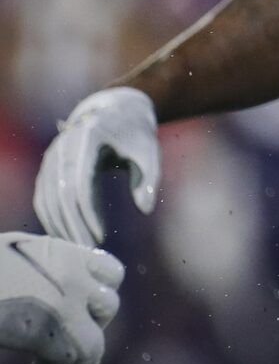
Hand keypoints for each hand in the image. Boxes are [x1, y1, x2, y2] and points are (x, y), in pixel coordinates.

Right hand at [0, 232, 123, 363]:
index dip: (104, 291)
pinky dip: (58, 363)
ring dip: (81, 350)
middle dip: (94, 322)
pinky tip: (40, 360)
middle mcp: (71, 276)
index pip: (112, 272)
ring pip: (96, 338)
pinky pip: (69, 357)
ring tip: (55, 354)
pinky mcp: (45, 333)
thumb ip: (42, 262)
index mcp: (61, 252)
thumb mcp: (15, 250)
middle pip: (109, 306)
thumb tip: (50, 280)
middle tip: (70, 330)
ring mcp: (62, 305)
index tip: (90, 304)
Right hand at [34, 88, 159, 246]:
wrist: (116, 111)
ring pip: (47, 199)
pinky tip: (68, 236)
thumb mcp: (149, 150)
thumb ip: (149, 177)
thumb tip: (145, 208)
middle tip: (87, 253)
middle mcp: (62, 147)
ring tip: (79, 250)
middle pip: (60, 195)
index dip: (87, 215)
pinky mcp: (48, 167)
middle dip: (72, 227)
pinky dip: (53, 219)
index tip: (101, 238)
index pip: (79, 185)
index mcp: (87, 138)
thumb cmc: (136, 133)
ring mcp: (52, 156)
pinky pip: (44, 198)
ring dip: (60, 227)